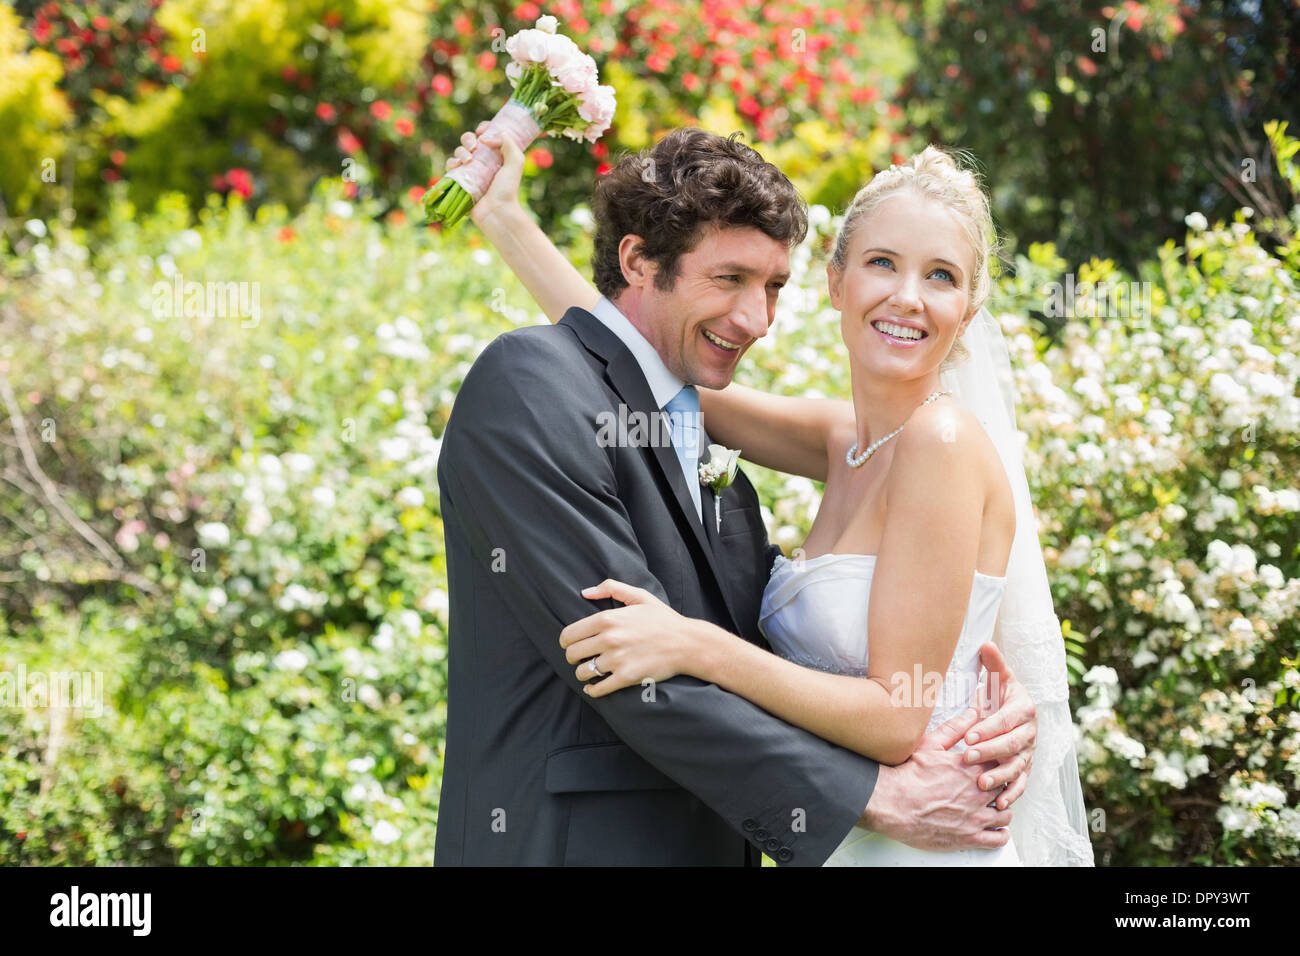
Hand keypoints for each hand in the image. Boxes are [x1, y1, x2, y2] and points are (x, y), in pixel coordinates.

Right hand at [446, 120, 526, 226]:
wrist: (496, 211)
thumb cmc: (508, 189)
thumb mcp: (516, 162)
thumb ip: (508, 142)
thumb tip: (486, 137)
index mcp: (496, 154)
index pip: (487, 134)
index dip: (483, 128)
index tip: (482, 130)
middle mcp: (483, 161)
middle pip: (469, 140)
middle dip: (469, 139)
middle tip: (475, 147)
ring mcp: (470, 170)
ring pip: (459, 151)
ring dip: (461, 151)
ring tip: (468, 161)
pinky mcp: (460, 180)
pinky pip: (450, 166)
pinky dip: (451, 162)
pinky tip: (457, 166)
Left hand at [558, 579, 700, 697]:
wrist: (687, 643)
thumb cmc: (663, 619)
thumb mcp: (639, 596)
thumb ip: (610, 588)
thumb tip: (585, 592)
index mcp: (608, 619)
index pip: (569, 634)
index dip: (566, 642)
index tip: (570, 645)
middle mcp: (609, 639)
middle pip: (572, 654)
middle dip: (573, 657)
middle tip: (580, 658)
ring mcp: (617, 660)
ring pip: (582, 672)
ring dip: (582, 673)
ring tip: (589, 671)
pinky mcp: (626, 677)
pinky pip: (598, 689)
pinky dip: (592, 690)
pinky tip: (594, 687)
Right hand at [859, 706, 1013, 850]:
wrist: (893, 803)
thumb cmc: (908, 775)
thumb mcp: (931, 745)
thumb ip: (955, 728)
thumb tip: (973, 713)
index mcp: (971, 768)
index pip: (1001, 763)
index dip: (999, 763)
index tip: (993, 765)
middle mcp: (978, 792)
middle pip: (1006, 788)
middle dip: (1001, 786)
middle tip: (993, 785)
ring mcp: (976, 816)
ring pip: (1006, 813)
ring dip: (1002, 809)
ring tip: (994, 806)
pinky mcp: (969, 837)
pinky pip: (998, 839)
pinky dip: (1001, 834)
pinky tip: (995, 828)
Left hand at [959, 642, 1036, 810]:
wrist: (1013, 712)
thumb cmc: (1000, 694)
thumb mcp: (998, 677)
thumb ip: (993, 663)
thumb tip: (986, 644)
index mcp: (1023, 708)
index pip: (1007, 720)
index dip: (989, 728)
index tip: (969, 735)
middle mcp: (1030, 732)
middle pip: (1012, 745)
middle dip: (990, 752)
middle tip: (967, 757)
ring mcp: (1029, 752)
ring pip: (1017, 767)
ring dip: (1000, 777)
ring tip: (981, 784)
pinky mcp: (1025, 768)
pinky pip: (1021, 784)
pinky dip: (1012, 795)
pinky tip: (999, 804)